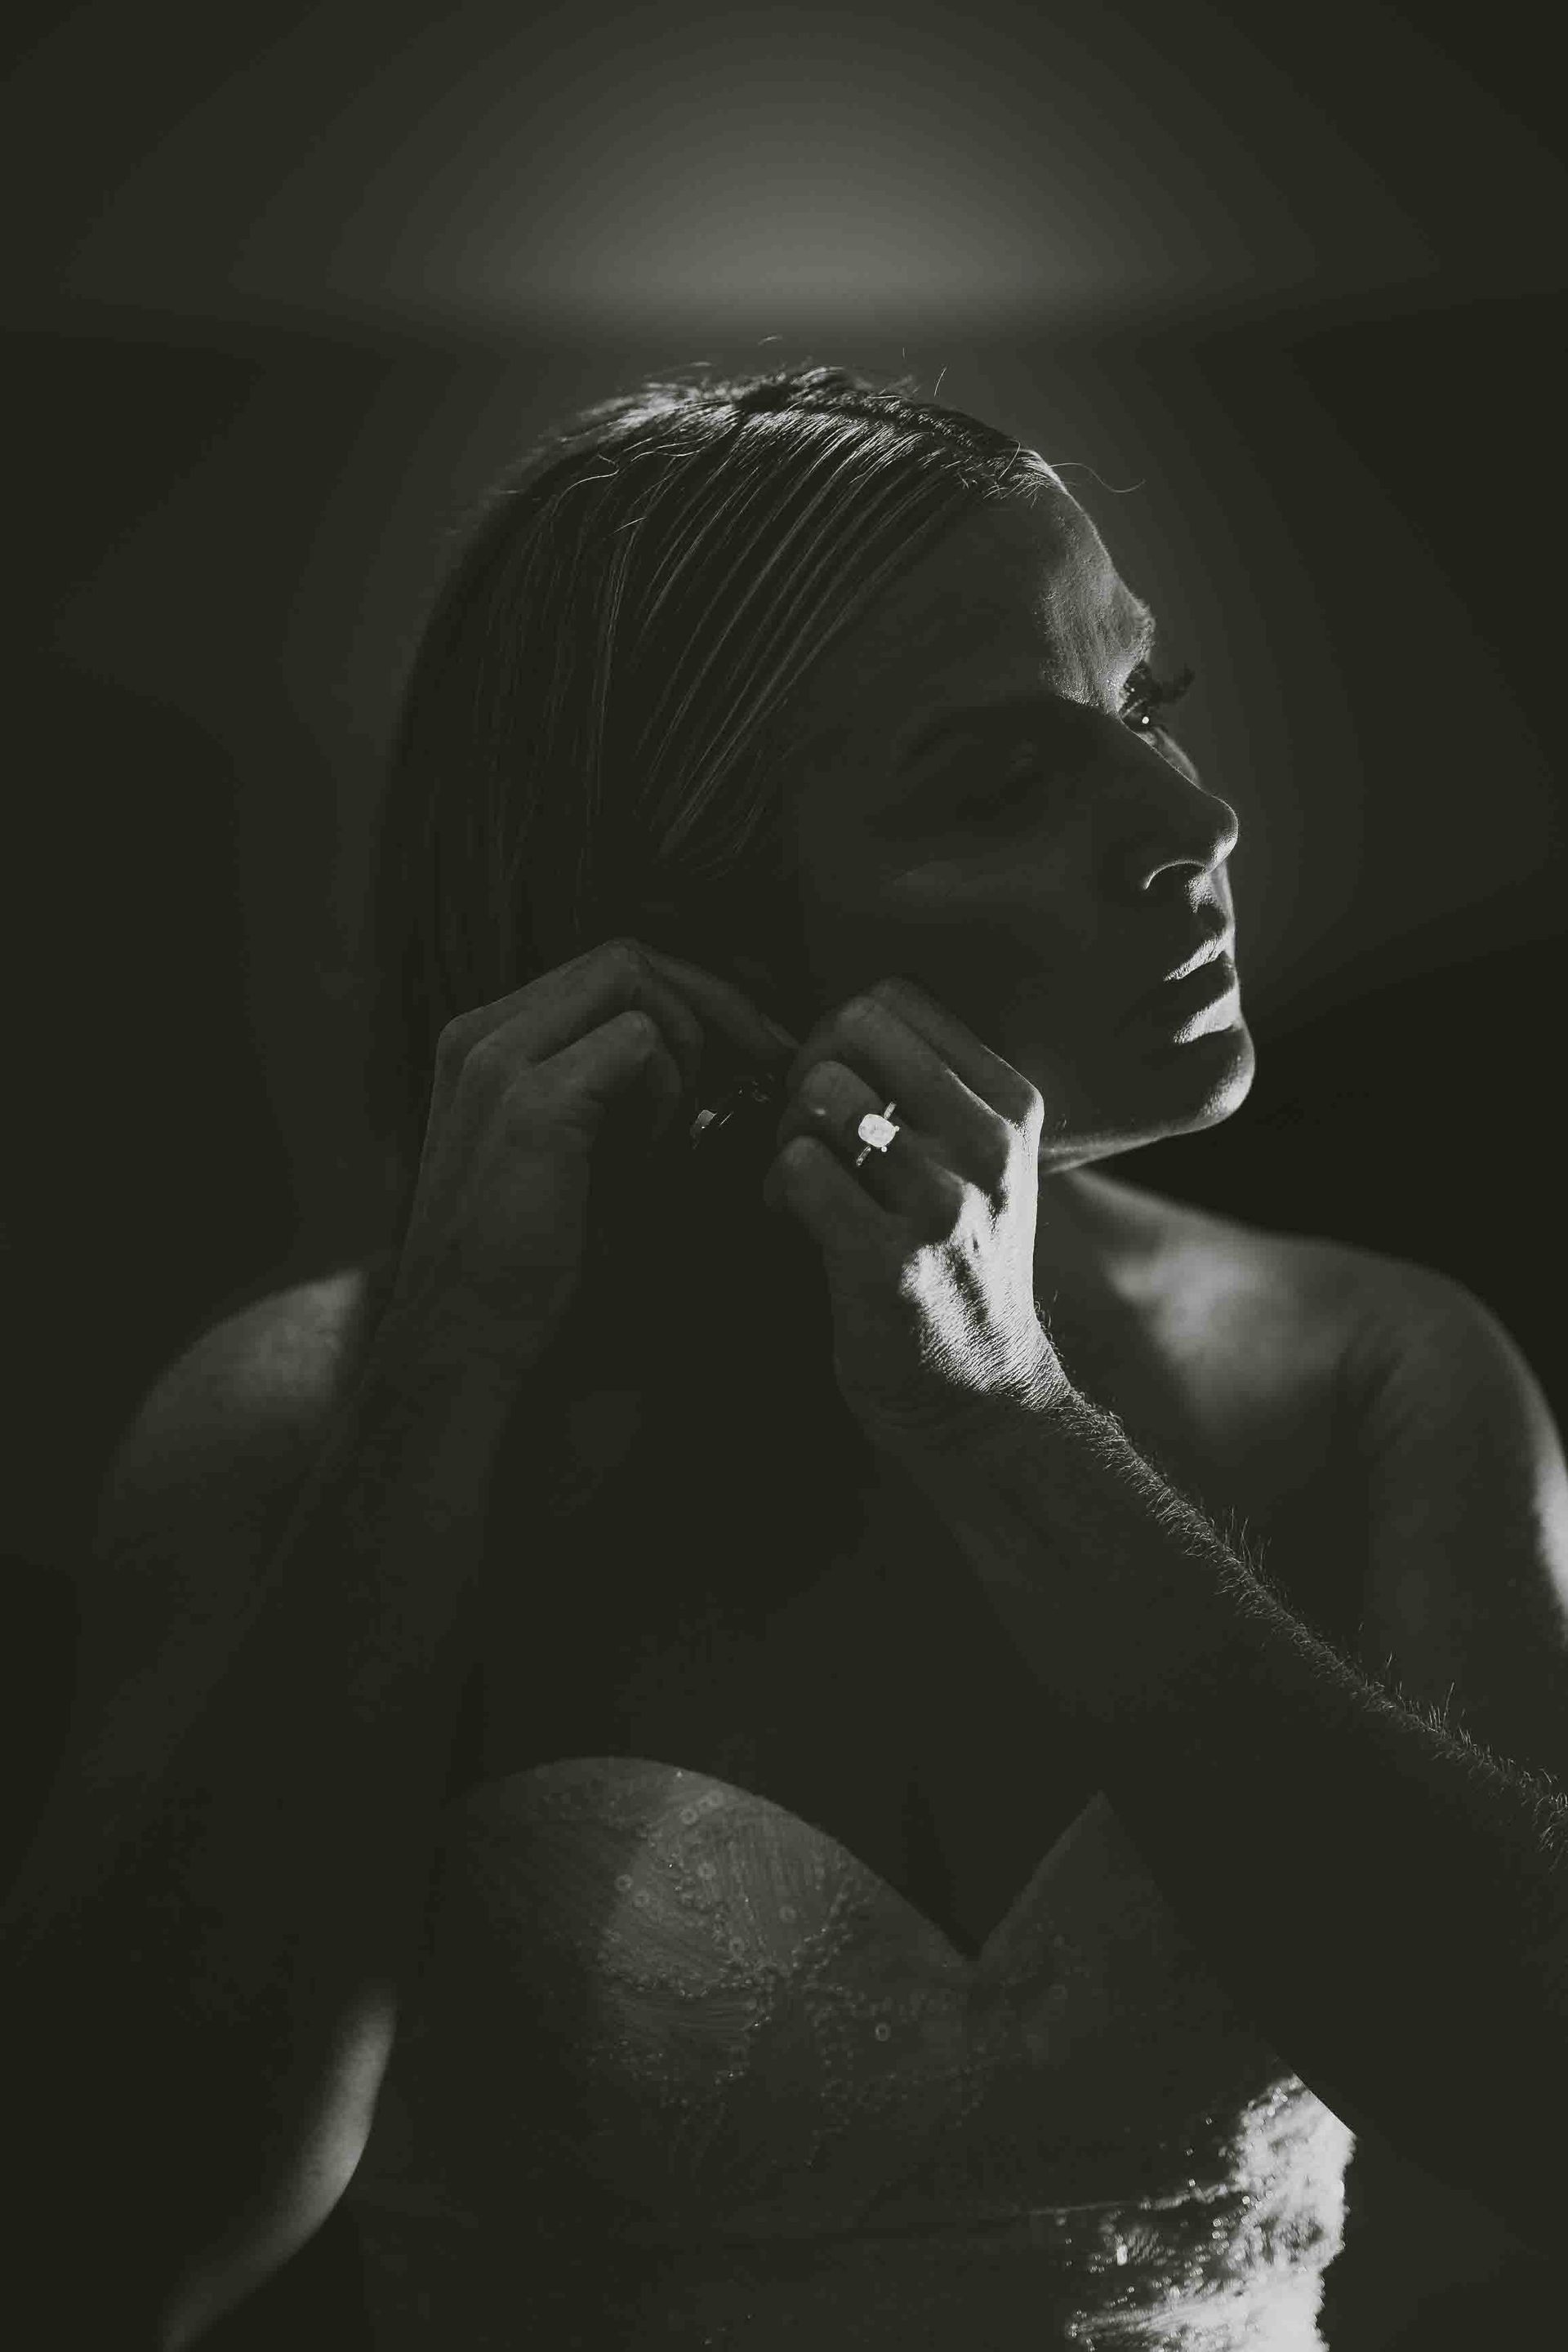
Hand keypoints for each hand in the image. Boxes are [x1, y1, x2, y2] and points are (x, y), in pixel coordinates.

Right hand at [377, 937, 795, 1386]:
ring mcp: (498, 1059)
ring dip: (688, 1041)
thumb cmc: (527, 1267)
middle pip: (623, 958)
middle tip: (771, 1057)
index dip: (688, 998)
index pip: (603, 972)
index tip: (751, 1049)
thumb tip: (718, 1062)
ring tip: (683, 1123)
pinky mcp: (531, 1101)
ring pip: (630, 976)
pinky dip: (668, 1087)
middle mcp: (481, 1034)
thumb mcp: (575, 1157)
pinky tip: (655, 1152)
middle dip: (712, 1000)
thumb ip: (619, 1097)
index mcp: (484, 1043)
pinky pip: (638, 1041)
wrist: (465, 1342)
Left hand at [761, 976, 1065, 1451]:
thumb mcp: (984, 1163)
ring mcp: (943, 1203)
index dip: (842, 1031)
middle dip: (806, 1066)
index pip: (897, 998)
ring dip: (787, 1129)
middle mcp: (988, 1145)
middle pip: (854, 1027)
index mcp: (1011, 1106)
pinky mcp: (889, 1260)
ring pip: (822, 1092)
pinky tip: (787, 1216)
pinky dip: (773, 1186)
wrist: (980, 1392)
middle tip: (806, 1125)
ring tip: (800, 1173)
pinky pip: (798, 1167)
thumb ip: (932, 1090)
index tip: (840, 1086)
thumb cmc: (961, 1261)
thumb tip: (836, 1021)